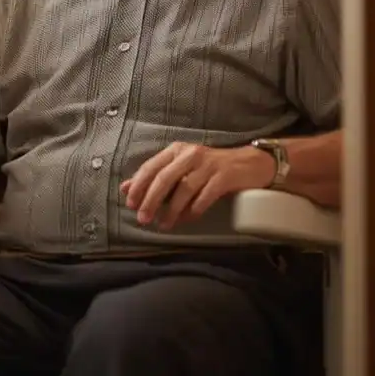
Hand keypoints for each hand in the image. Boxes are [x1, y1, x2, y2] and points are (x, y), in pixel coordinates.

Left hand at [120, 142, 271, 229]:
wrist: (249, 164)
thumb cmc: (210, 168)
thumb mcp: (180, 168)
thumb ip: (155, 176)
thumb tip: (125, 188)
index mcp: (176, 150)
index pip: (151, 167)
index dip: (138, 186)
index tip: (130, 204)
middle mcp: (190, 154)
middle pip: (164, 178)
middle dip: (151, 200)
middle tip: (143, 219)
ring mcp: (208, 165)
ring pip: (183, 189)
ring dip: (171, 210)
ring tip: (164, 225)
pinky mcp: (223, 177)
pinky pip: (204, 197)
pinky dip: (193, 211)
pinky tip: (186, 220)